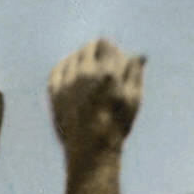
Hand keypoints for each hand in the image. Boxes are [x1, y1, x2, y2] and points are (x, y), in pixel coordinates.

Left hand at [47, 38, 145, 162]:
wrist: (91, 150)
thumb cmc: (117, 125)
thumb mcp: (133, 99)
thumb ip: (135, 74)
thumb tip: (138, 55)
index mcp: (107, 73)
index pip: (105, 44)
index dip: (110, 49)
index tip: (113, 59)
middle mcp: (85, 73)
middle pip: (87, 47)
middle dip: (96, 52)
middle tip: (101, 66)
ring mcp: (68, 82)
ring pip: (72, 57)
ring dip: (81, 60)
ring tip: (88, 73)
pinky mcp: (55, 93)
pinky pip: (57, 69)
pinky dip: (65, 68)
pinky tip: (72, 74)